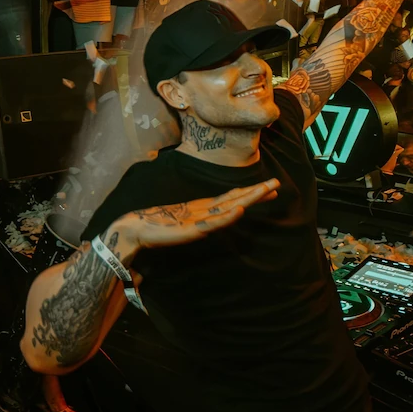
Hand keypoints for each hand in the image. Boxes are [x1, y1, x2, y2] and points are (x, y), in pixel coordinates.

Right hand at [110, 179, 279, 252]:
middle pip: (236, 199)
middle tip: (277, 183)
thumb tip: (208, 225)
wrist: (135, 229)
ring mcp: (199, 218)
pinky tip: (239, 211)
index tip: (270, 189)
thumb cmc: (158, 227)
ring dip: (248, 198)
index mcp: (204, 209)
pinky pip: (212, 223)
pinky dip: (226, 216)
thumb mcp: (185, 227)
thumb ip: (198, 225)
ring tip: (266, 190)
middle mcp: (204, 210)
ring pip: (229, 206)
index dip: (251, 193)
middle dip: (257, 192)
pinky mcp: (191, 228)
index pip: (233, 199)